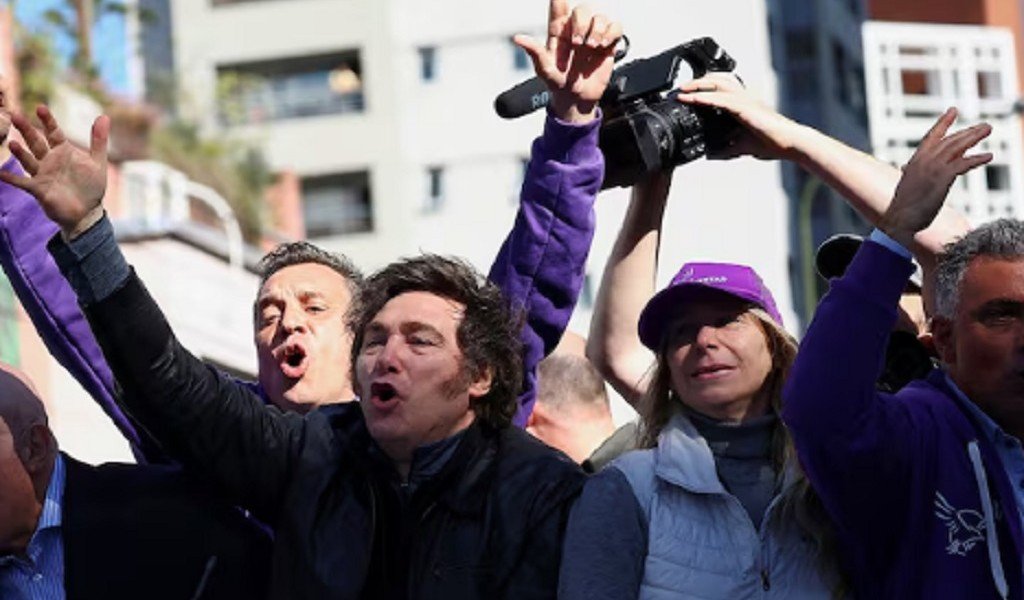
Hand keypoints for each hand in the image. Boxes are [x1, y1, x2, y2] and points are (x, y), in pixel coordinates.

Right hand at [0, 106, 109, 238]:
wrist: (87, 212)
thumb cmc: (91, 187)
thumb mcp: (97, 162)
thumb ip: (98, 140)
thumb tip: (103, 116)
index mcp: (63, 152)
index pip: (53, 132)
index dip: (48, 121)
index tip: (40, 107)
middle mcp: (50, 161)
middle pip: (36, 142)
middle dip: (26, 130)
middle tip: (15, 115)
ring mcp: (42, 174)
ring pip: (28, 160)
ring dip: (20, 152)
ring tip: (12, 143)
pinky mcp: (39, 189)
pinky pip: (22, 182)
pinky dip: (11, 178)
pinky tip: (0, 173)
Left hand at [513, 0, 621, 123]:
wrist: (577, 99)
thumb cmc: (558, 83)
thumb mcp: (544, 70)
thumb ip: (534, 52)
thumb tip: (518, 38)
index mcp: (559, 32)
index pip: (558, 7)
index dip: (560, 0)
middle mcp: (576, 30)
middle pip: (583, 9)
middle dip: (582, 24)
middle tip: (578, 44)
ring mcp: (593, 36)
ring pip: (600, 17)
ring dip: (598, 30)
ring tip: (592, 47)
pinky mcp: (607, 44)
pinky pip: (616, 27)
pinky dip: (612, 33)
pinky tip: (604, 45)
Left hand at [677, 73, 800, 159]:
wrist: (789, 143)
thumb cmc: (772, 142)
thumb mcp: (742, 147)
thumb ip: (726, 149)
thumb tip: (711, 155)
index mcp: (743, 104)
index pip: (720, 90)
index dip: (703, 89)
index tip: (686, 96)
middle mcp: (744, 97)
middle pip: (718, 80)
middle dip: (698, 82)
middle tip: (680, 89)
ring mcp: (745, 100)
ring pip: (718, 84)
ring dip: (698, 85)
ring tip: (683, 90)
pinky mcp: (745, 107)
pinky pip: (721, 99)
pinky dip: (705, 98)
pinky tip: (693, 99)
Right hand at [880, 108, 991, 247]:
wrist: (899, 219)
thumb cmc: (903, 206)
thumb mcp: (908, 184)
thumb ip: (912, 173)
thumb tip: (906, 167)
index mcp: (916, 161)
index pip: (931, 137)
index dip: (943, 123)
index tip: (953, 110)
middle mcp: (924, 160)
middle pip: (950, 140)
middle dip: (968, 131)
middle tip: (985, 126)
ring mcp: (932, 168)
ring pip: (956, 147)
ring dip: (974, 137)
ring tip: (988, 130)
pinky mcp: (941, 178)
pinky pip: (962, 164)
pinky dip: (976, 159)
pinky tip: (988, 156)